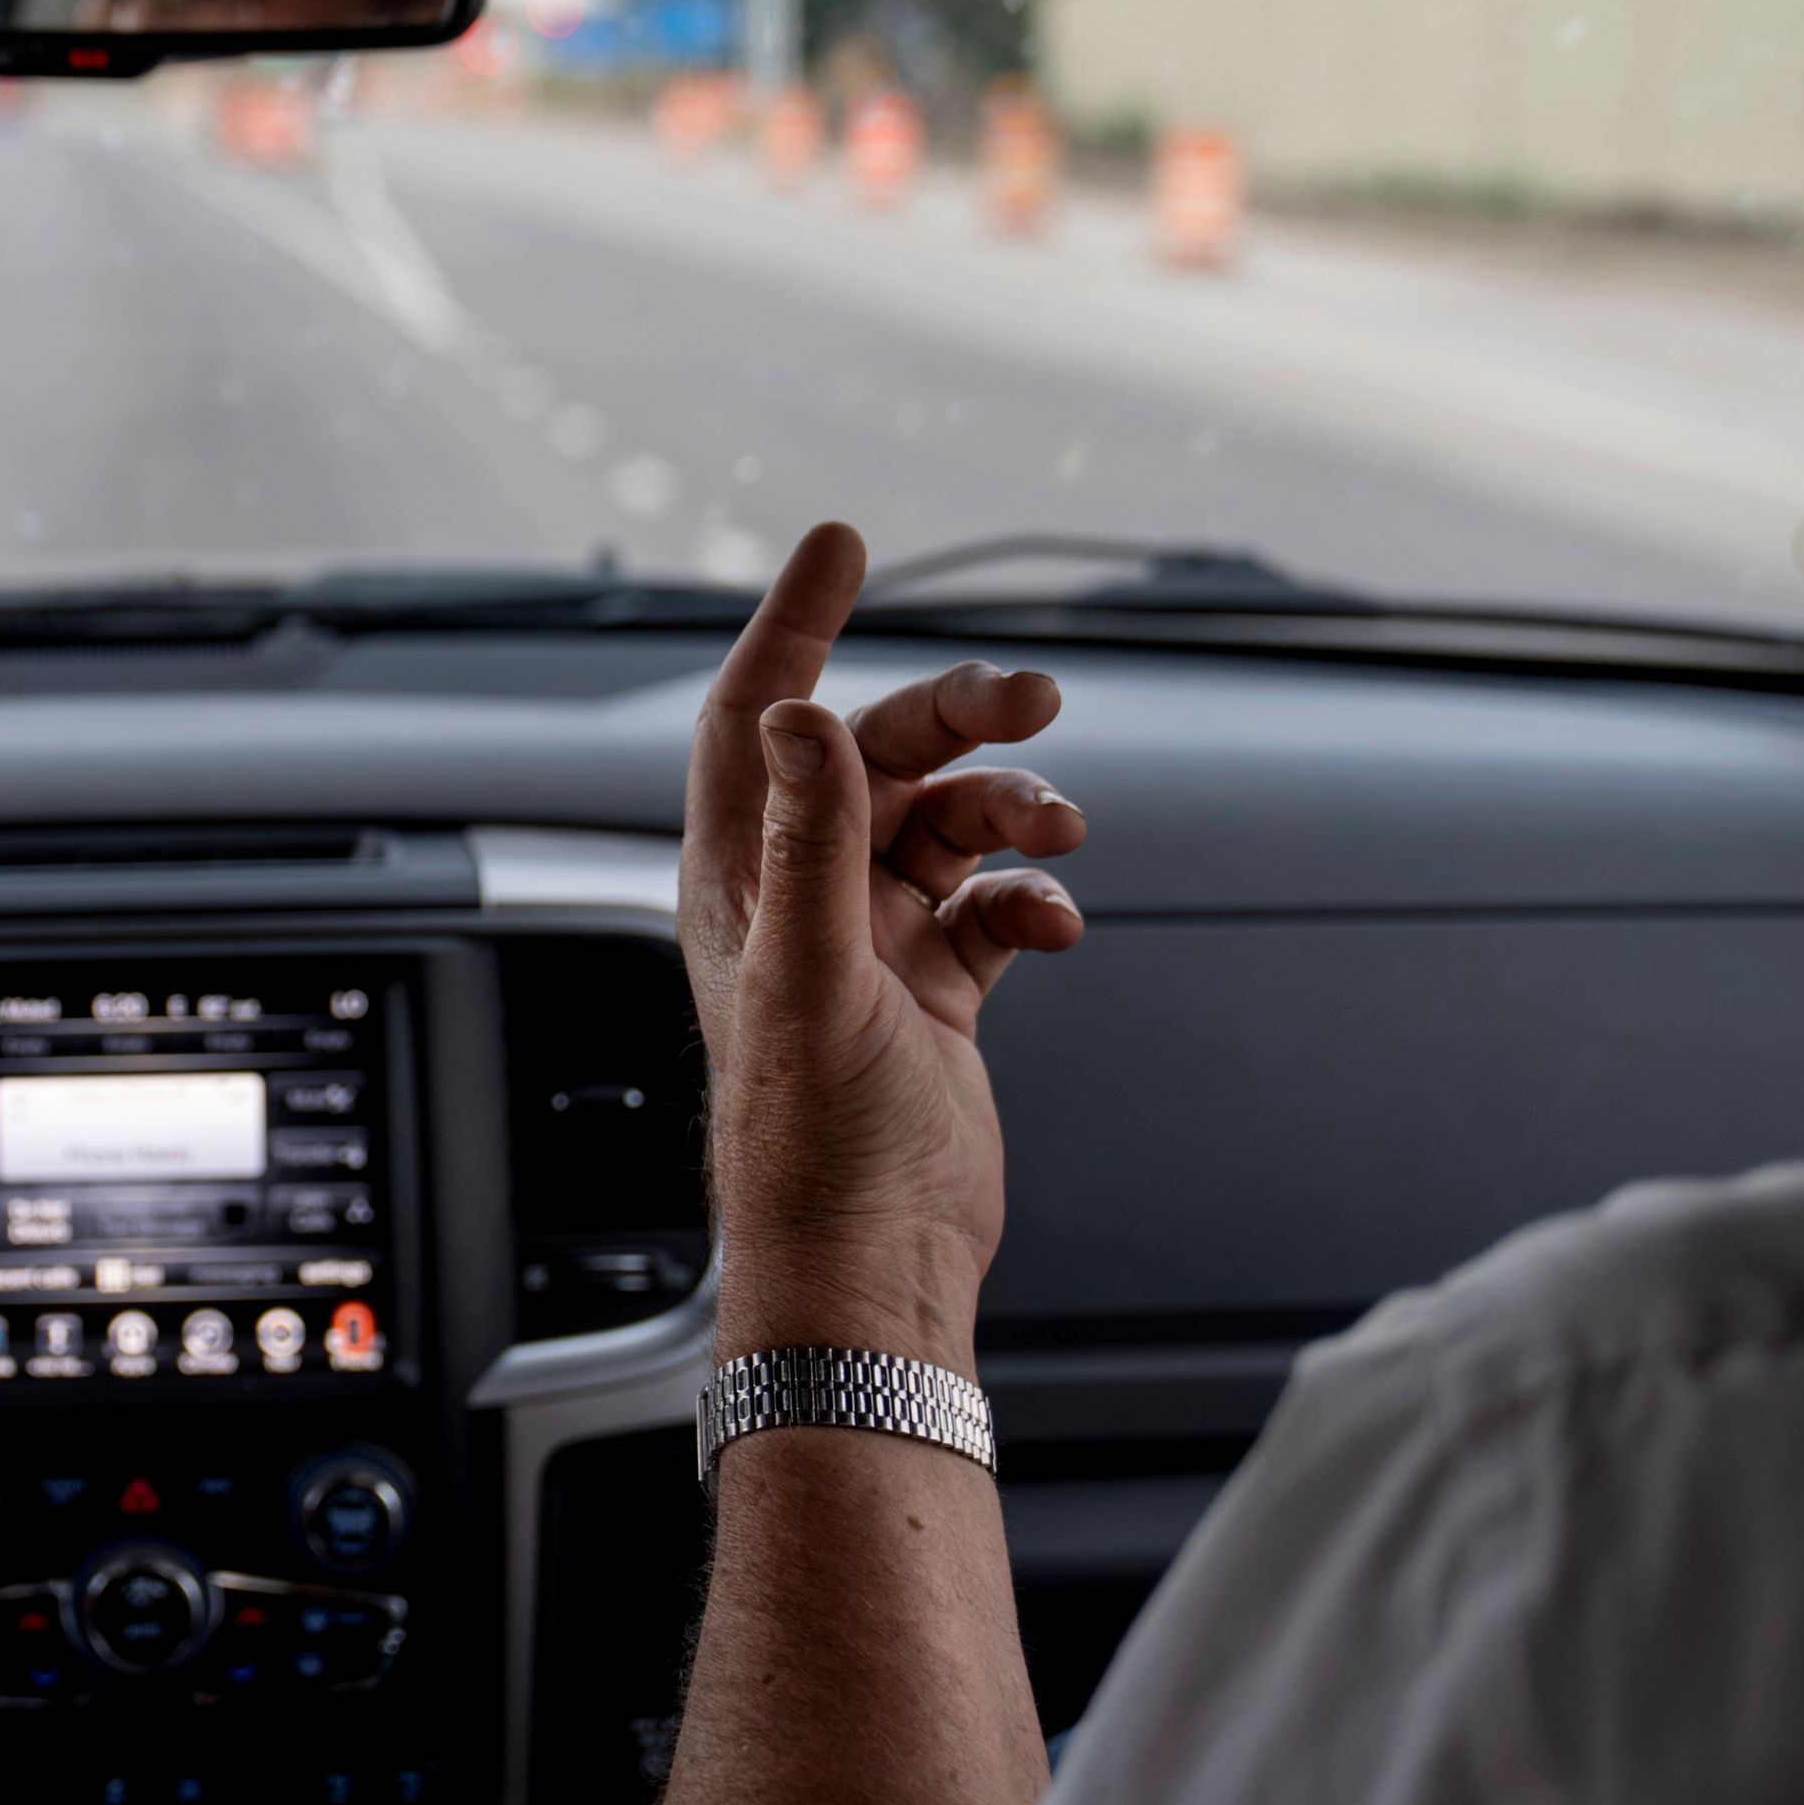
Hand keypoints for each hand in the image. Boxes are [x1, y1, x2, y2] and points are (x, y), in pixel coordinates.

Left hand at [681, 524, 1085, 1374]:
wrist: (874, 1260)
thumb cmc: (817, 1140)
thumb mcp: (812, 971)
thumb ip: (811, 838)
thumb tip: (794, 714)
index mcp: (743, 881)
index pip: (755, 719)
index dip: (792, 627)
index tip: (843, 544)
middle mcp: (801, 899)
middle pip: (879, 755)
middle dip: (960, 716)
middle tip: (1039, 698)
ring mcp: (872, 943)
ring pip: (948, 822)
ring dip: (1012, 809)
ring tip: (1061, 828)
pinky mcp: (935, 990)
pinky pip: (994, 904)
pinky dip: (1033, 898)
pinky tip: (1055, 926)